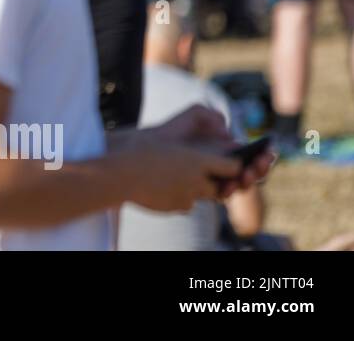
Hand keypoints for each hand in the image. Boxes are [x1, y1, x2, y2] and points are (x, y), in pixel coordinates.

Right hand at [126, 139, 242, 213]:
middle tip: (197, 174)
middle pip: (218, 186)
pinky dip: (178, 198)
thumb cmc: (140, 153)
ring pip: (201, 196)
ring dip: (193, 190)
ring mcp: (188, 196)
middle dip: (211, 182)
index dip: (231, 166)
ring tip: (173, 179)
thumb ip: (190, 156)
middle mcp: (197, 180)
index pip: (232, 167)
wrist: (121, 174)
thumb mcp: (168, 146)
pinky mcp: (176, 207)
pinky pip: (185, 205)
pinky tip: (162, 189)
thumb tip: (201, 160)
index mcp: (197, 160)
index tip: (225, 165)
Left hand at [138, 104, 274, 197]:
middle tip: (260, 163)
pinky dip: (229, 189)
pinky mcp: (201, 190)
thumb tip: (227, 133)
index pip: (252, 157)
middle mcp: (223, 167)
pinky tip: (229, 183)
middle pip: (250, 172)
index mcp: (226, 150)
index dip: (262, 156)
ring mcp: (213, 179)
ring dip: (248, 180)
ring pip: (238, 185)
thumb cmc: (173, 129)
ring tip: (247, 173)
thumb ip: (212, 116)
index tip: (267, 152)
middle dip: (259, 169)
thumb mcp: (194, 115)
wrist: (149, 144)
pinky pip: (221, 194)